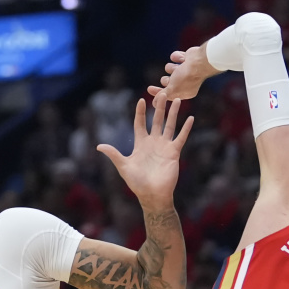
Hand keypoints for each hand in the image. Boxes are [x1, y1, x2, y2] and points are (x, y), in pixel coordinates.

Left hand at [97, 94, 192, 208]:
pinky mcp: (174, 153)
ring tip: (177, 100)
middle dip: (159, 107)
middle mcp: (153, 142)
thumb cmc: (137, 182)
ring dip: (173, 113)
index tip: (141, 100)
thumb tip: (99, 146)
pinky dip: (185, 129)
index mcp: (140, 144)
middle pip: (156, 120)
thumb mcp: (123, 166)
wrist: (152, 195)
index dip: (140, 112)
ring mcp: (164, 147)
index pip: (140, 123)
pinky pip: (180, 138)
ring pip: (170, 126)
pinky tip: (190, 118)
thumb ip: (114, 154)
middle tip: (162, 93)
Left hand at [147, 46, 219, 105]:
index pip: (168, 94)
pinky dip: (177, 56)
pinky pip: (176, 57)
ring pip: (171, 68)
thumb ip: (163, 95)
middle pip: (169, 81)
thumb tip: (154, 104)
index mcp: (185, 92)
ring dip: (172, 67)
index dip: (158, 92)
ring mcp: (187, 70)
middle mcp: (187, 82)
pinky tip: (183, 58)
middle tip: (171, 79)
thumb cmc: (187, 77)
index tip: (149, 88)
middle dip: (168, 79)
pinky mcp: (187, 59)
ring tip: (179, 67)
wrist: (200, 60)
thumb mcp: (172, 89)